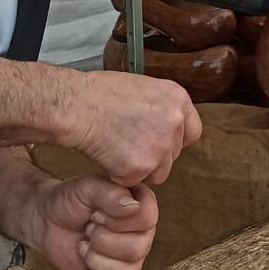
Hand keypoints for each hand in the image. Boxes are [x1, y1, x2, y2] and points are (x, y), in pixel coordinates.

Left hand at [27, 176, 158, 269]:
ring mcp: (130, 259)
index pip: (146, 219)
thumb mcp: (87, 187)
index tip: (98, 212)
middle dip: (102, 241)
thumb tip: (133, 205)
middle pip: (136, 249)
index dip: (117, 220)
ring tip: (85, 246)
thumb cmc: (69, 201)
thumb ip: (110, 193)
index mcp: (141, 207)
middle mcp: (141, 234)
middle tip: (89, 229)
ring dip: (96, 260)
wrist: (46, 220)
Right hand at [60, 70, 202, 185]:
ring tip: (116, 149)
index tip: (160, 141)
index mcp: (177, 99)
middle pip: (173, 155)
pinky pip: (134, 181)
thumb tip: (166, 124)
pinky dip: (119, 175)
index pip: (192, 131)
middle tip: (127, 144)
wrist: (76, 105)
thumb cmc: (98, 94)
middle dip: (153, 156)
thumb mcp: (142, 88)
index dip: (174, 139)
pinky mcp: (141, 167)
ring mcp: (160, 146)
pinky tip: (107, 155)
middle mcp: (174, 122)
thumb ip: (161, 108)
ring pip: (158, 173)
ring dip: (139, 169)